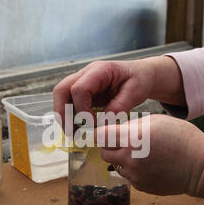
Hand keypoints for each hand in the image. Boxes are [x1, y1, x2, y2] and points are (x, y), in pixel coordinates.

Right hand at [53, 56, 185, 129]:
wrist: (142, 75)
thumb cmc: (140, 80)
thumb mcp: (135, 93)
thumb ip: (119, 107)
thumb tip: (102, 123)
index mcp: (99, 70)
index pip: (79, 89)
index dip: (82, 110)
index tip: (92, 125)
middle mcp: (86, 74)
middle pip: (61, 90)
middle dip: (62, 112)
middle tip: (70, 132)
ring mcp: (82, 81)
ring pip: (61, 96)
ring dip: (64, 116)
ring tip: (73, 134)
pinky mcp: (83, 92)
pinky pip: (69, 102)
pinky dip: (70, 116)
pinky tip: (78, 129)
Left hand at [98, 114, 203, 196]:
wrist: (201, 167)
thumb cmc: (182, 138)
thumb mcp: (156, 121)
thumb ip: (132, 125)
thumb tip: (115, 130)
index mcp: (133, 138)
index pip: (100, 136)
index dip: (102, 133)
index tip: (106, 132)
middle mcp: (130, 158)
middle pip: (104, 153)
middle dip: (110, 147)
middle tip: (123, 142)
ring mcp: (134, 175)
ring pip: (116, 166)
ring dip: (123, 159)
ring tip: (143, 154)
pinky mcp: (141, 186)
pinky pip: (129, 176)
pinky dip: (134, 170)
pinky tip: (151, 165)